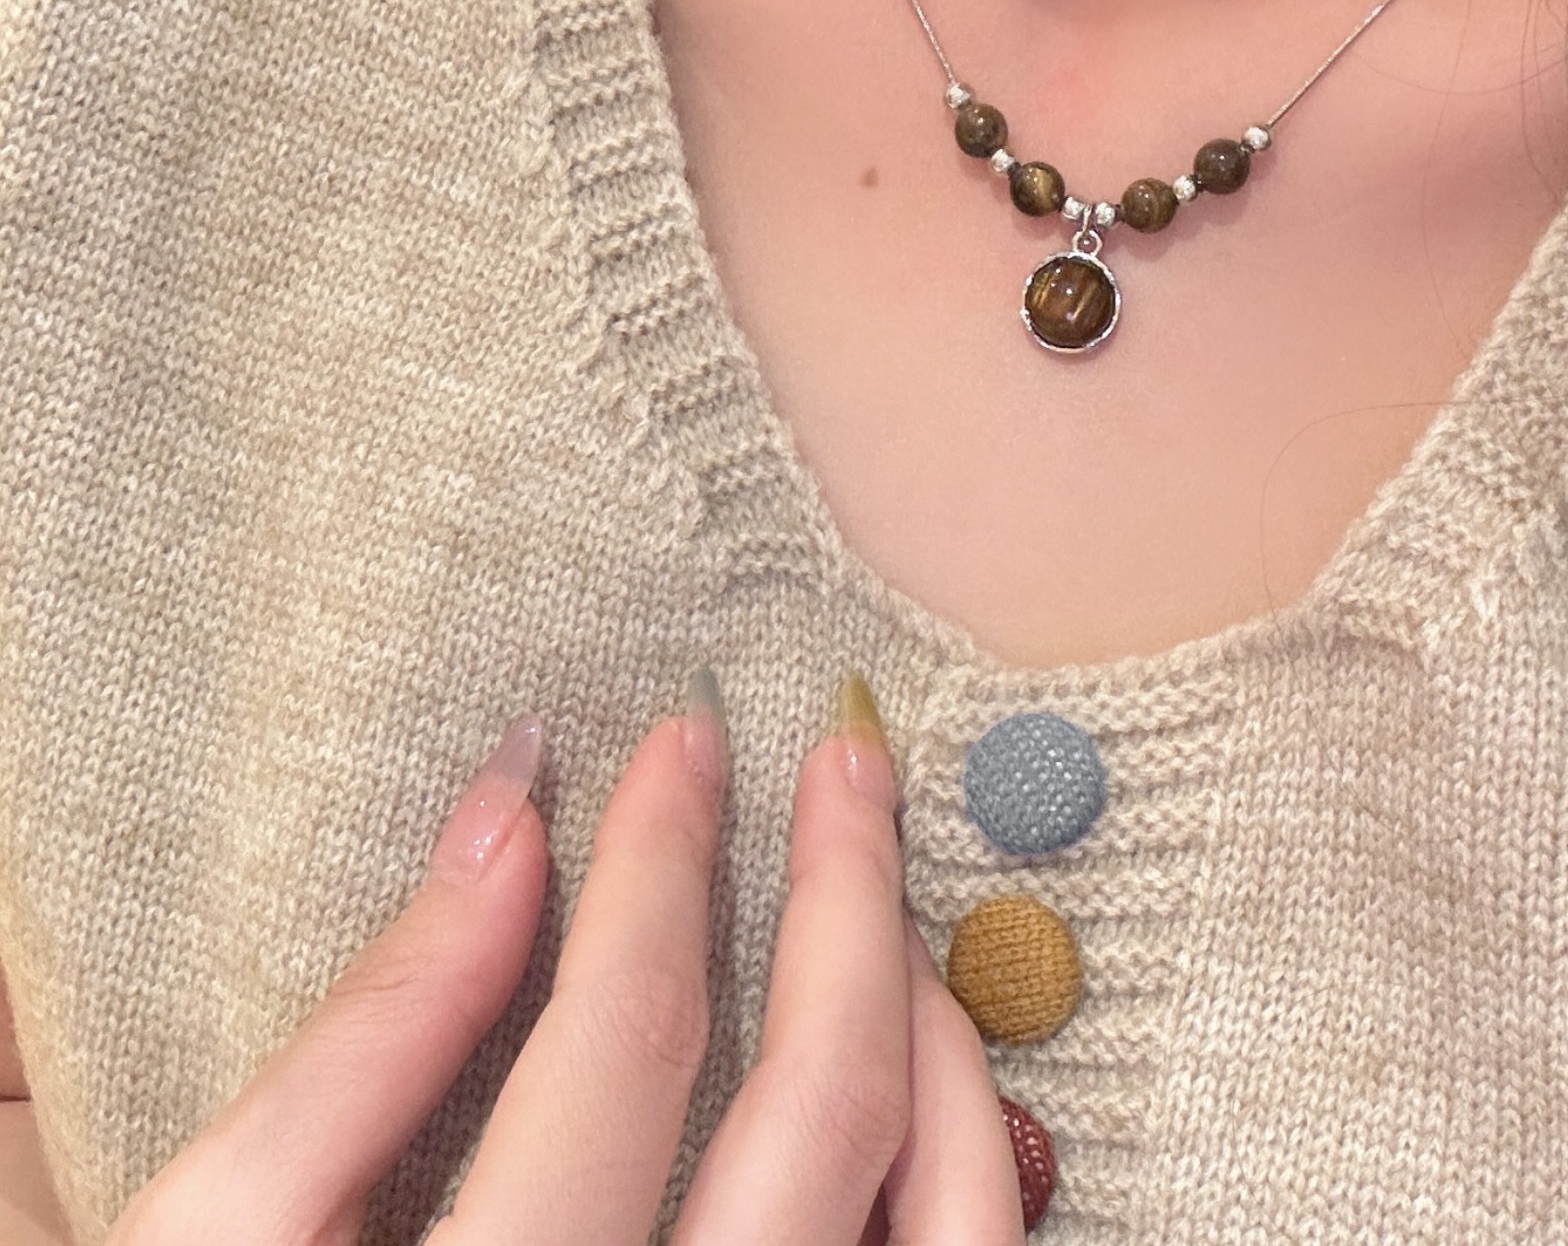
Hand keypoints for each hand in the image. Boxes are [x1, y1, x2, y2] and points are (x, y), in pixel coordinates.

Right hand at [103, 675, 1026, 1245]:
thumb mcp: (223, 1238)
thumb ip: (370, 1036)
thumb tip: (508, 824)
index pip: (628, 1039)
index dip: (660, 863)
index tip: (682, 746)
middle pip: (824, 1108)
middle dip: (846, 896)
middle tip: (848, 767)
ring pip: (943, 1211)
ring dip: (927, 1021)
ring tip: (887, 901)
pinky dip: (967, 1155)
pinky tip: (924, 1068)